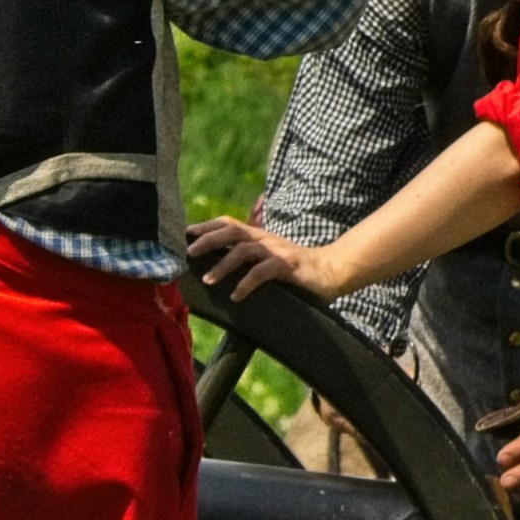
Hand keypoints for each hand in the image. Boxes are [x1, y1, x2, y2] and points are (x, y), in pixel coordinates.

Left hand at [187, 212, 337, 302]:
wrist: (333, 271)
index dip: (207, 226)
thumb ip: (250, 259)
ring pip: (244, 251)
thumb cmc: (298, 270)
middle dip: (208, 240)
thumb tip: (220, 265)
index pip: (229, 223)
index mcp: (259, 237)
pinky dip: (246, 284)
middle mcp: (266, 240)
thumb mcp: (270, 260)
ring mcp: (277, 252)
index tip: (185, 233)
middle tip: (189, 252)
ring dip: (223, 264)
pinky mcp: (289, 266)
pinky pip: (263, 272)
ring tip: (209, 280)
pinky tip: (236, 296)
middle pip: (232, 232)